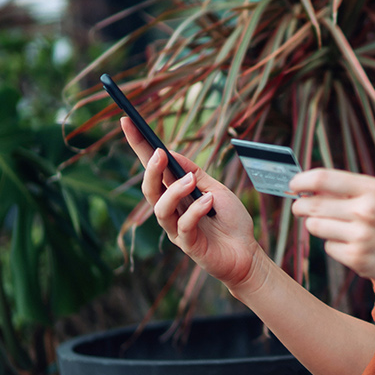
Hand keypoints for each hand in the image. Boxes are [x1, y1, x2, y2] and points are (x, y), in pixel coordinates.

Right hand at [120, 118, 260, 290]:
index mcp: (176, 194)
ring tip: (192, 181)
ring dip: (174, 190)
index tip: (127, 121)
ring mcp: (176, 229)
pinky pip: (184, 225)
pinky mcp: (188, 245)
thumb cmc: (231, 221)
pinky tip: (209, 202)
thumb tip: (172, 154)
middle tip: (159, 154)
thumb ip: (195, 173)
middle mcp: (171, 210)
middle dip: (150, 169)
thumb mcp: (216, 188)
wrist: (247, 253)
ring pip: (160, 208)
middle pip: (149, 188)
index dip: (138, 145)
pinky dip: (195, 210)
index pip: (153, 168)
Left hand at [289, 169, 374, 302]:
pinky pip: (328, 248)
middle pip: (312, 204)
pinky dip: (335, 246)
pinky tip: (354, 247)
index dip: (301, 180)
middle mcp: (366, 209)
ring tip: (337, 229)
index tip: (293, 184)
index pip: (323, 178)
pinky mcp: (357, 258)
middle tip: (300, 208)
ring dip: (317, 227)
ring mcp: (361, 235)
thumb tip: (307, 188)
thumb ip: (348, 190)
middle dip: (300, 206)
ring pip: (315, 227)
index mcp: (372, 188)